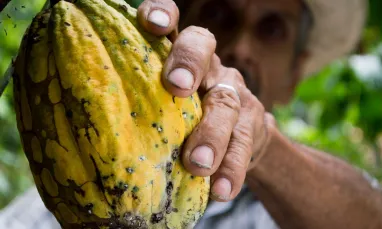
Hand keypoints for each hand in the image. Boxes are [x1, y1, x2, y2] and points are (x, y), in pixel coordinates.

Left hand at [137, 0, 274, 201]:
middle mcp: (209, 66)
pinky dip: (232, 168)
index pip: (174, 23)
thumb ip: (140, 100)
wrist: (239, 137)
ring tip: (197, 164)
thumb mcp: (162, 103)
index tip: (151, 23)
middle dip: (189, 63)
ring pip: (226, 104)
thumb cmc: (184, 119)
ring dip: (212, 134)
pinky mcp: (253, 124)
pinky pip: (245, 144)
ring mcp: (234, 93)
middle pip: (203, 49)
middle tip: (176, 87)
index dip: (164, 13)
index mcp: (180, 56)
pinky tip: (221, 189)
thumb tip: (83, 119)